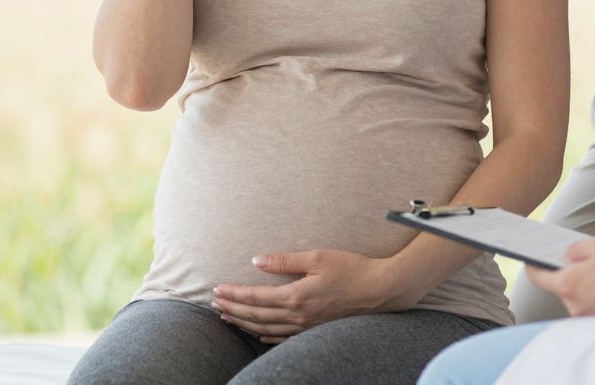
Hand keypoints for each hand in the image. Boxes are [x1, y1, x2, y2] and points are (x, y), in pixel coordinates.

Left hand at [212, 249, 399, 343]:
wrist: (380, 290)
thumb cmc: (351, 269)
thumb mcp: (318, 257)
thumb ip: (285, 261)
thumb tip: (256, 260)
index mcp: (296, 296)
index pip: (256, 297)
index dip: (234, 295)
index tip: (217, 290)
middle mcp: (298, 315)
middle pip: (256, 315)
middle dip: (233, 309)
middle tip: (214, 304)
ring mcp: (306, 327)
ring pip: (266, 329)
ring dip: (244, 323)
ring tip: (227, 317)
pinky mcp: (315, 330)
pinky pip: (284, 338)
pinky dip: (266, 336)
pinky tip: (257, 333)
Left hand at [524, 234, 594, 316]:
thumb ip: (575, 250)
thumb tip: (567, 258)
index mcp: (568, 285)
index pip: (538, 278)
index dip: (533, 265)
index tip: (531, 257)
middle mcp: (576, 306)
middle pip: (562, 286)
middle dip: (570, 271)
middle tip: (585, 256)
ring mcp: (592, 317)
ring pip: (580, 294)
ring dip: (587, 281)